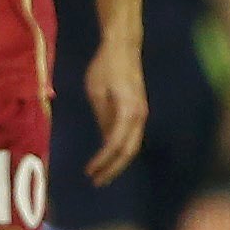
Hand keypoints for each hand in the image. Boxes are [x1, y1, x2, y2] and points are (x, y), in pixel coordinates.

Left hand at [84, 36, 148, 183]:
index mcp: (128, 112)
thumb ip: (103, 117)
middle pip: (129, 151)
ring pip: (132, 145)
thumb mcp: (96, 92)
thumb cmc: (106, 67)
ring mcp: (141, 114)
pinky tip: (107, 155)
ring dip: (117, 161)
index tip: (88, 172)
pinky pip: (131, 136)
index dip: (102, 161)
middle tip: (97, 182)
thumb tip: (105, 138)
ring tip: (101, 173)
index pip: (115, 144)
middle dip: (113, 168)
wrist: (124, 48)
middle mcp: (139, 116)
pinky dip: (120, 149)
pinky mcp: (139, 110)